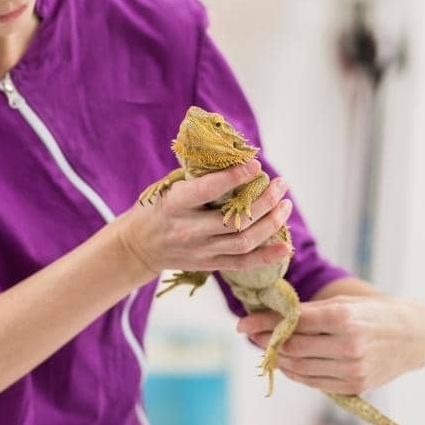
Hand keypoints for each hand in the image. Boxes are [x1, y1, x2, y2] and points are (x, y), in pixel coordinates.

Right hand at [115, 159, 292, 273]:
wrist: (138, 246)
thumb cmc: (156, 208)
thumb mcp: (169, 187)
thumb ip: (199, 178)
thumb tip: (237, 159)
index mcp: (175, 204)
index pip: (208, 190)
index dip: (235, 177)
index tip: (256, 164)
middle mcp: (188, 230)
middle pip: (235, 219)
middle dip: (265, 201)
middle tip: (281, 184)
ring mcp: (200, 251)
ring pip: (244, 241)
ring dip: (271, 222)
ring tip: (286, 205)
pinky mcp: (208, 265)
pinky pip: (242, 264)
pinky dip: (267, 256)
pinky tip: (286, 247)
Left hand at [237, 295, 424, 394]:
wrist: (413, 336)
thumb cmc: (372, 313)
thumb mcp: (344, 303)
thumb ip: (309, 311)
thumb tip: (268, 317)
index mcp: (343, 317)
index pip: (293, 322)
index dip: (264, 323)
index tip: (243, 323)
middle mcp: (348, 345)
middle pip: (293, 347)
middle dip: (266, 342)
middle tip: (250, 335)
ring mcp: (352, 369)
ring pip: (300, 368)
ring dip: (278, 359)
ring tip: (266, 349)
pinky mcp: (355, 386)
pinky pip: (314, 383)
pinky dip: (295, 374)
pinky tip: (286, 363)